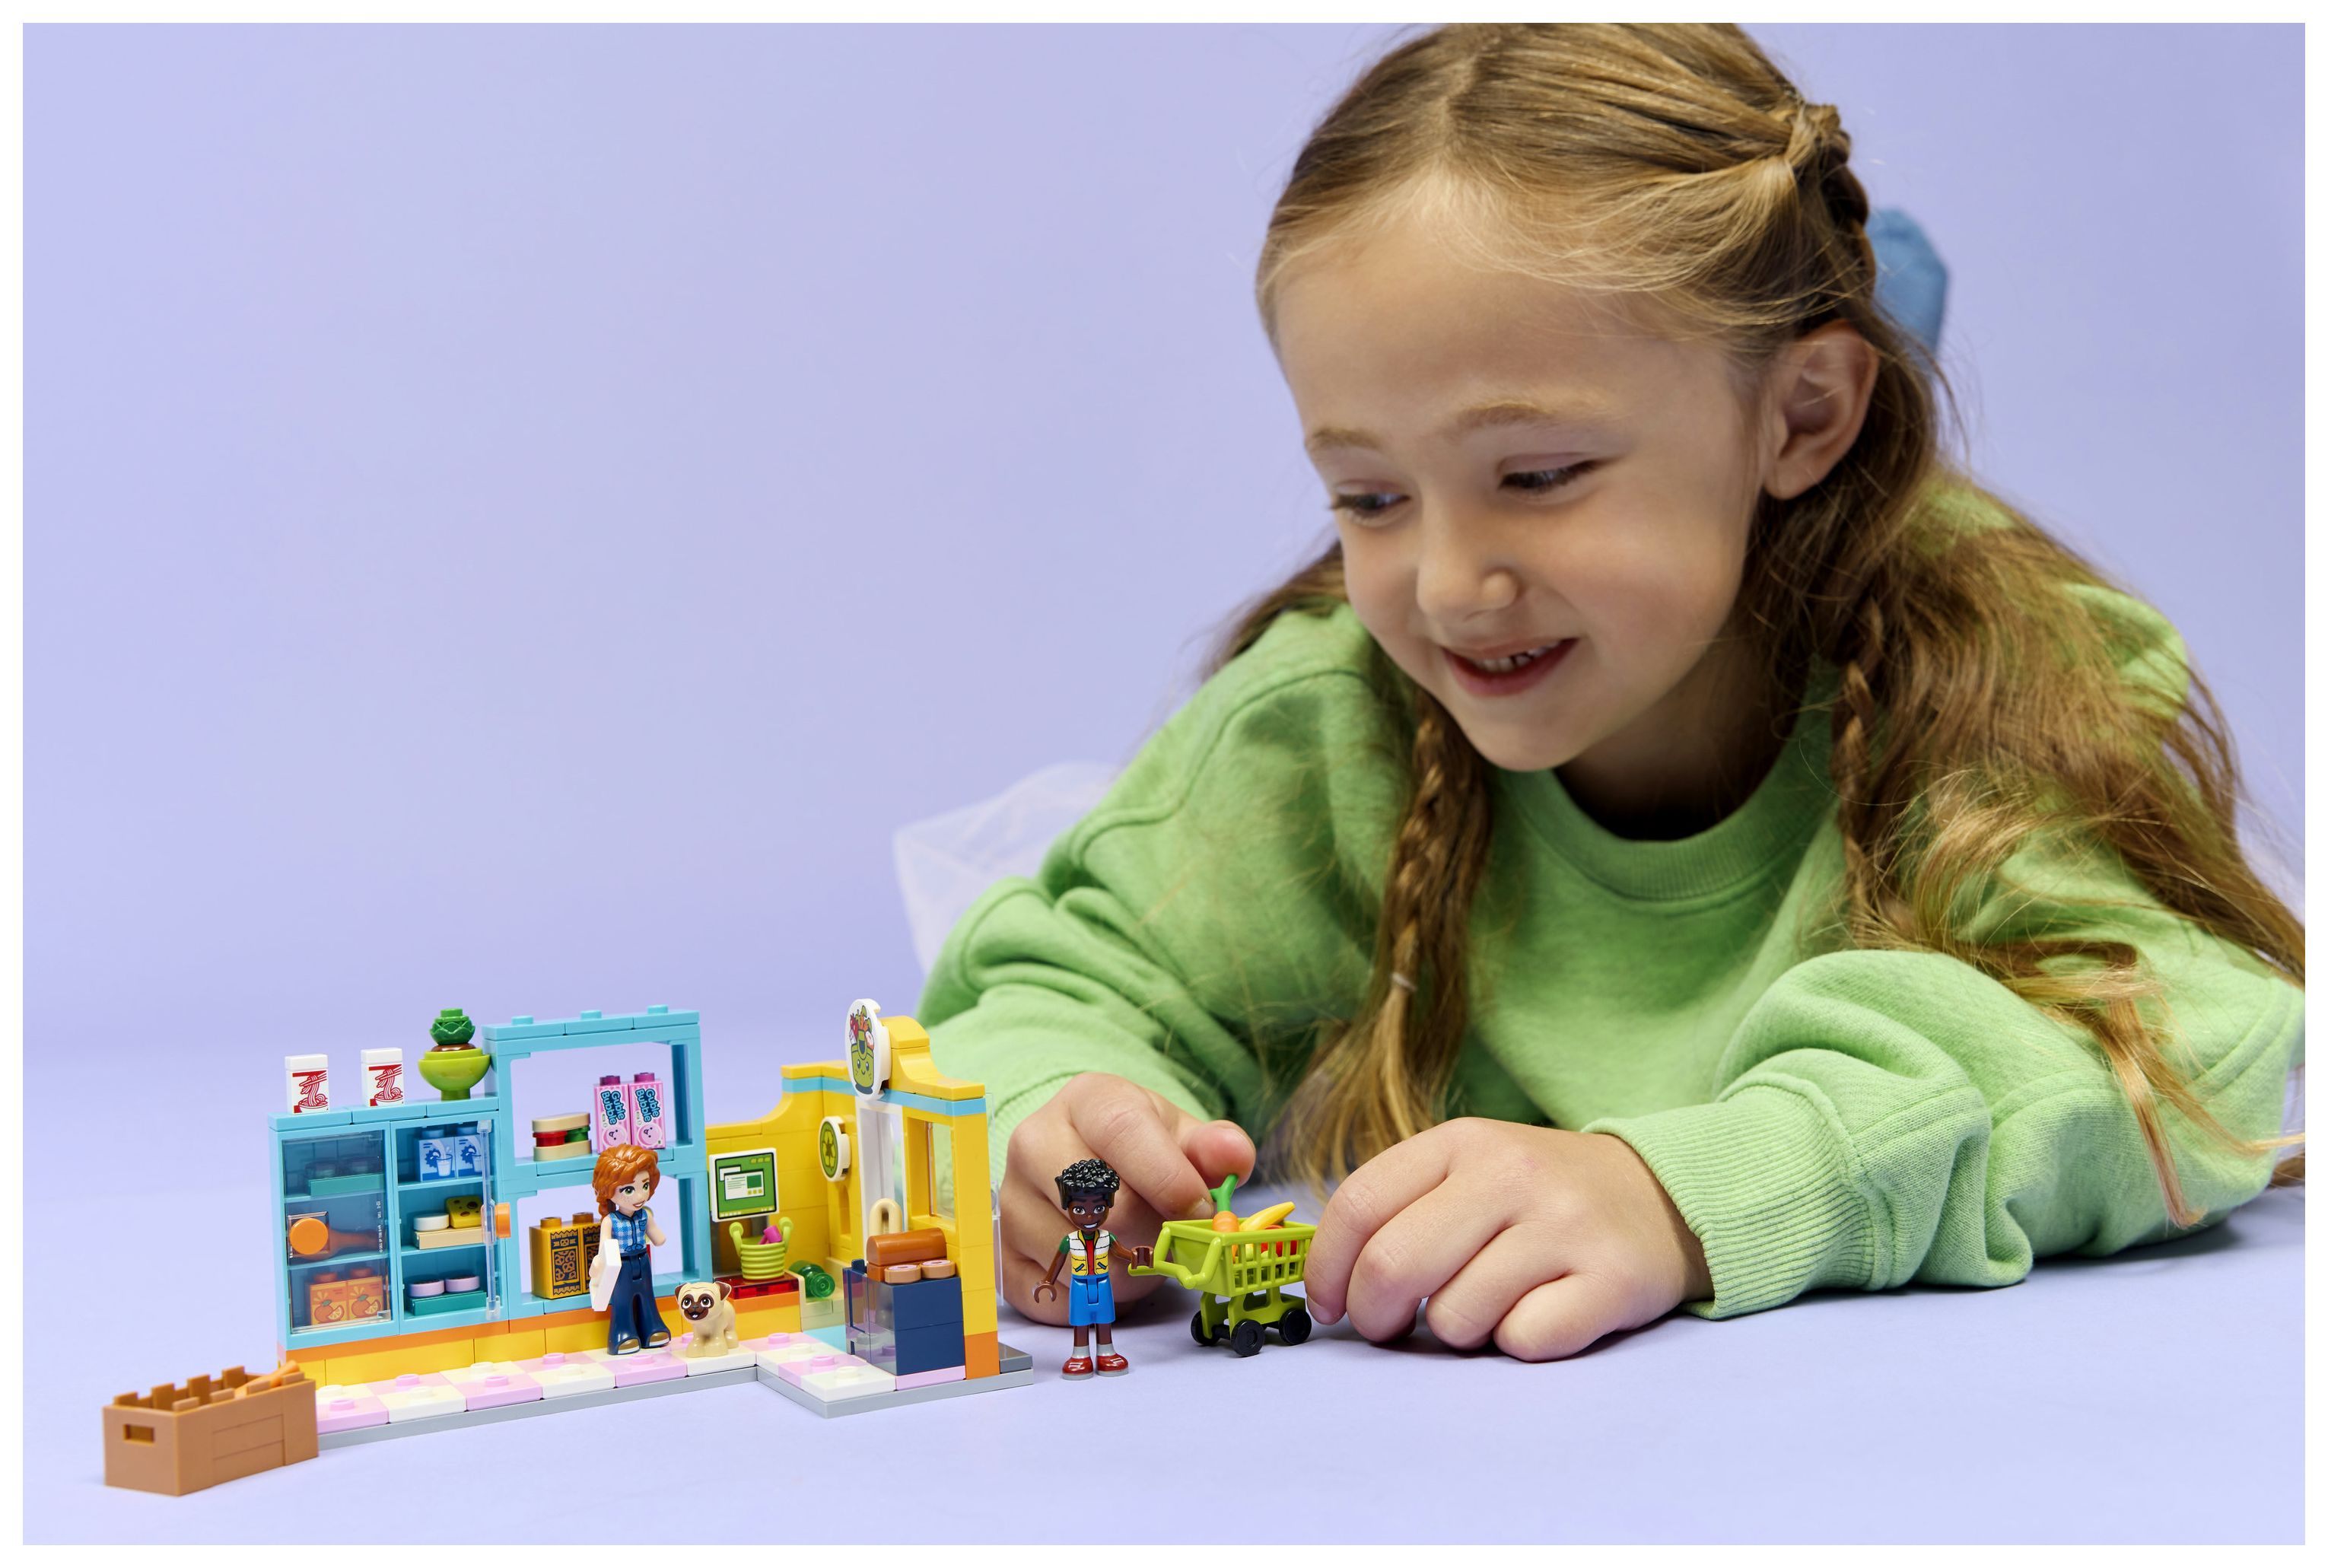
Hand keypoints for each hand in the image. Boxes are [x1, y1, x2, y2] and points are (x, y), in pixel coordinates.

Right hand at [1001, 1073, 1253, 1324]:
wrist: (1085, 1165)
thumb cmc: (1142, 1151)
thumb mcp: (1181, 1137)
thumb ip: (1213, 1147)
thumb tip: (1233, 1155)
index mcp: (1087, 1102)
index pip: (1122, 1133)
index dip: (1169, 1180)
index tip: (1200, 1211)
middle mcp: (1034, 1142)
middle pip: (1101, 1206)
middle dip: (1153, 1235)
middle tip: (1172, 1239)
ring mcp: (1011, 1200)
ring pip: (1082, 1259)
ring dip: (1128, 1272)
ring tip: (1138, 1251)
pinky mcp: (1003, 1253)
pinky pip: (1057, 1295)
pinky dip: (1094, 1296)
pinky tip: (1106, 1270)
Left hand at [1301, 1120, 1712, 1361]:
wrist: (1662, 1196)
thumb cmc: (1541, 1198)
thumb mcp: (1471, 1170)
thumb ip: (1402, 1210)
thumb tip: (1330, 1281)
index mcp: (1463, 1142)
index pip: (1359, 1205)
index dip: (1326, 1268)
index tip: (1329, 1305)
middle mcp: (1512, 1173)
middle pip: (1394, 1264)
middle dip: (1375, 1315)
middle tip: (1389, 1328)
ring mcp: (1565, 1224)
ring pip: (1457, 1316)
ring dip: (1459, 1330)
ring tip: (1490, 1303)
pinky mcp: (1612, 1279)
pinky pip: (1524, 1341)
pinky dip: (1519, 1342)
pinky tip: (1540, 1311)